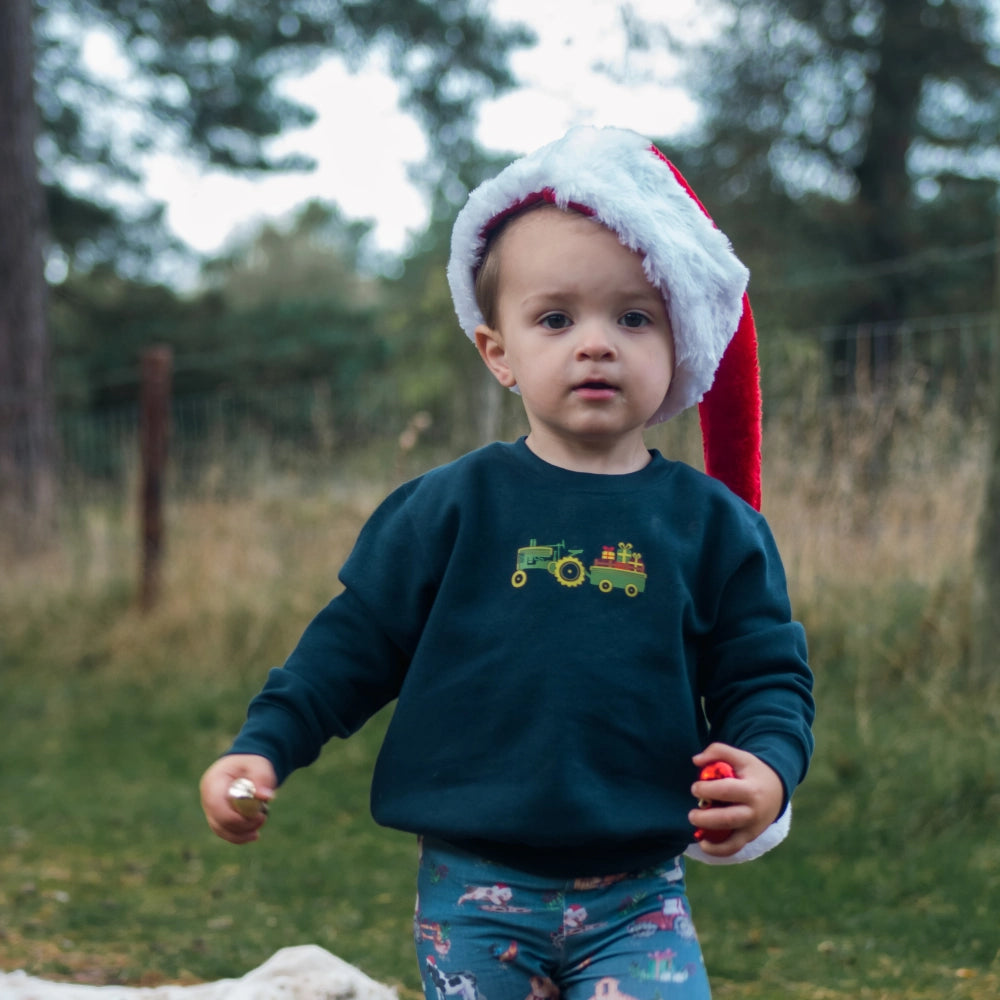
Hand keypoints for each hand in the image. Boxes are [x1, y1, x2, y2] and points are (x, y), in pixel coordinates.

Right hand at [199, 754, 276, 844]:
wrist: (247, 766)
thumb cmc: (252, 764)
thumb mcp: (260, 766)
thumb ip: (262, 779)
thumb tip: (266, 796)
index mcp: (213, 782)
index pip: (217, 806)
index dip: (236, 817)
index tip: (259, 816)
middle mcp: (207, 797)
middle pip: (219, 821)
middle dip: (243, 825)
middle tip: (263, 818)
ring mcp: (209, 809)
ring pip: (221, 830)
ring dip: (243, 832)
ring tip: (261, 821)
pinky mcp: (216, 817)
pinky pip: (225, 832)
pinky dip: (239, 835)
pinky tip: (254, 834)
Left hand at [687, 743, 783, 857]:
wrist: (777, 789)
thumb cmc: (752, 771)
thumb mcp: (740, 756)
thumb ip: (718, 751)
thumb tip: (696, 760)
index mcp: (751, 789)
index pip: (726, 791)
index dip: (707, 789)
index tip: (695, 788)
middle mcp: (754, 812)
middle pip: (728, 819)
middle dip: (706, 818)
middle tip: (691, 814)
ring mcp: (753, 827)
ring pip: (732, 840)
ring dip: (711, 839)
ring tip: (696, 830)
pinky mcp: (750, 837)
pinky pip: (734, 848)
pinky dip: (718, 851)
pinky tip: (703, 845)